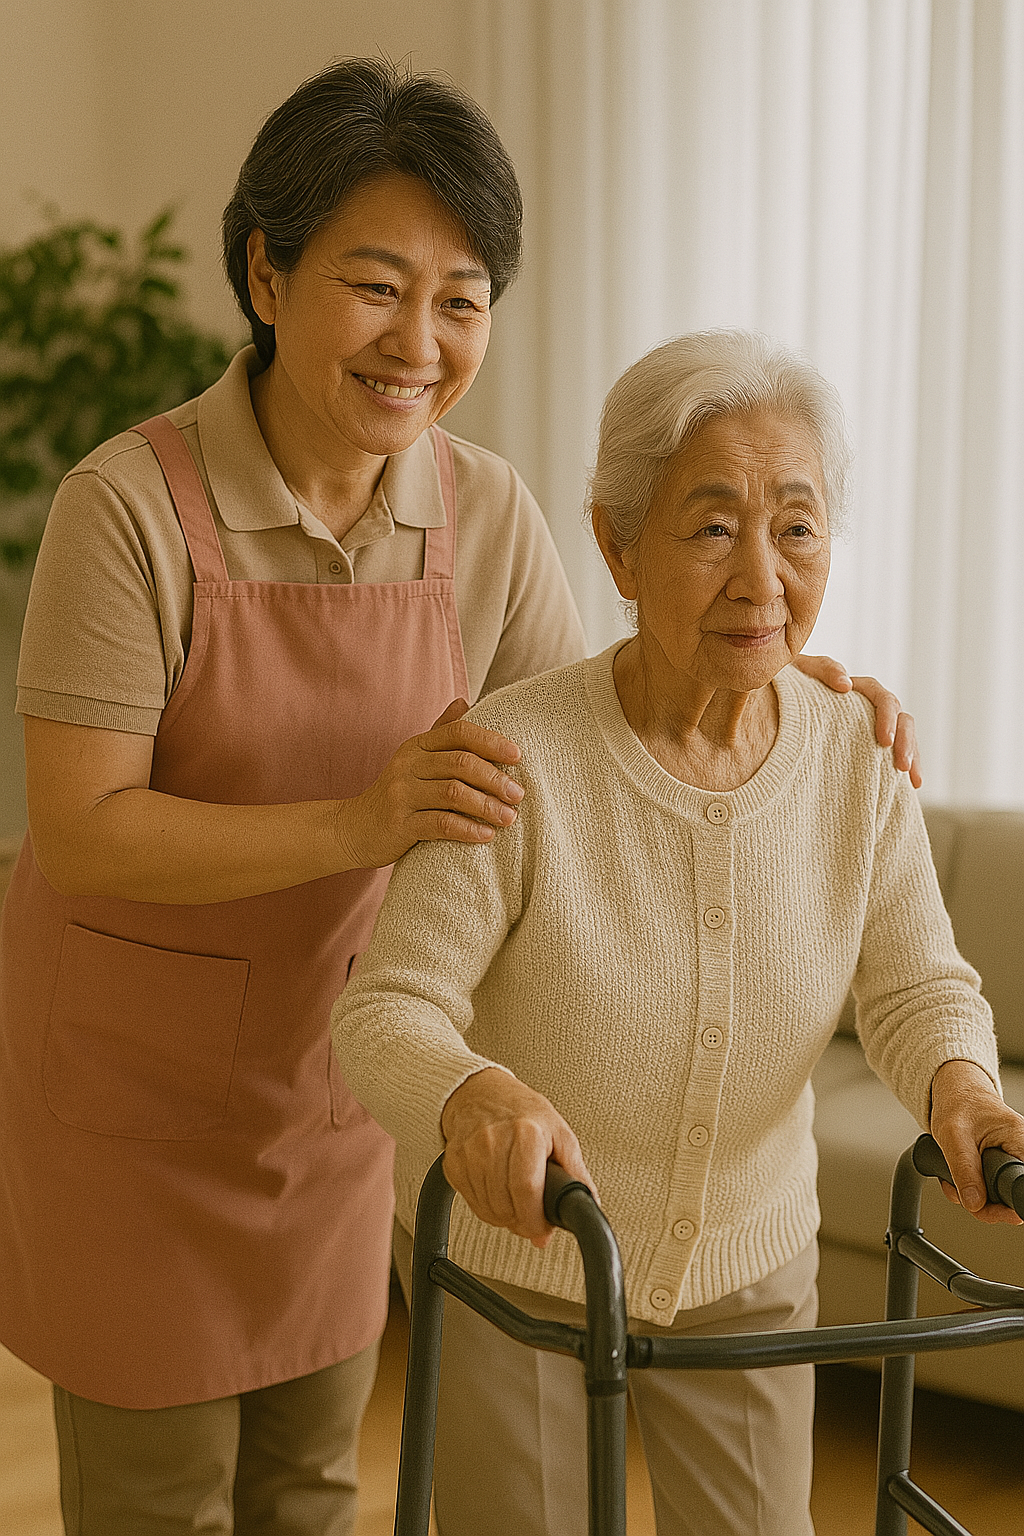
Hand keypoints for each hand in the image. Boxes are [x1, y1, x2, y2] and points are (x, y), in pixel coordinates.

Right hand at [335, 701, 524, 868]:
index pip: (459, 732)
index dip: (491, 741)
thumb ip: (441, 732)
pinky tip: (486, 836)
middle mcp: (407, 765)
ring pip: (453, 793)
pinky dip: (467, 829)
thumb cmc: (398, 794)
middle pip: (460, 763)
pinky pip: (440, 824)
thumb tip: (465, 700)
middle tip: (518, 795)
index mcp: (417, 746)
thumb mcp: (416, 760)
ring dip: (487, 806)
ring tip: (509, 818)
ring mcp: (401, 794)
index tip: (518, 757)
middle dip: (495, 779)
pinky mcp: (399, 824)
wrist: (354, 829)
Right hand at [440, 1067, 596, 1247]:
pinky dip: (487, 1208)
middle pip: (506, 1205)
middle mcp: (494, 1140)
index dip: (535, 1219)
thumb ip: (575, 1173)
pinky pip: (471, 1203)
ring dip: (505, 1217)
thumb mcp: (560, 1134)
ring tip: (516, 1203)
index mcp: (526, 1132)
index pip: (527, 1190)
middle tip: (532, 1217)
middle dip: (522, 1222)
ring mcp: (470, 1151)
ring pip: (488, 1209)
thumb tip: (587, 1206)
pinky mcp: (454, 1162)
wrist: (481, 1091)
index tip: (542, 1228)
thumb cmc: (523, 1112)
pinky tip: (497, 1194)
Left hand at [792, 655, 921, 787]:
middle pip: (900, 718)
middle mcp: (868, 706)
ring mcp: (870, 727)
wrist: (771, 709)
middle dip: (904, 740)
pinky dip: (908, 767)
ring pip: (903, 735)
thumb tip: (846, 684)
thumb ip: (822, 669)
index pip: (880, 696)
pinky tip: (913, 785)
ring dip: (911, 754)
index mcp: (855, 689)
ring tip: (910, 777)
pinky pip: (895, 755)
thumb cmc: (785, 688)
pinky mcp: (869, 748)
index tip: (884, 741)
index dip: (887, 716)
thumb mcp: (800, 671)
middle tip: (900, 764)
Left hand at [929, 1060, 1023, 1224]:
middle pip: (1011, 1196)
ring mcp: (1010, 1161)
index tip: (991, 1209)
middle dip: (984, 1203)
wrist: (956, 1093)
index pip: (1023, 1182)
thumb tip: (975, 1203)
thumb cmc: (959, 1103)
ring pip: (998, 1197)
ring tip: (954, 1181)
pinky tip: (957, 1179)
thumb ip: (963, 1169)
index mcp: (1019, 1141)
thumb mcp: (953, 1135)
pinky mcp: (998, 1166)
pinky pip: (989, 1189)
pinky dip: (970, 1190)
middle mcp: (1020, 1152)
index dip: (1009, 1202)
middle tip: (963, 1196)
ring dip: (972, 1197)